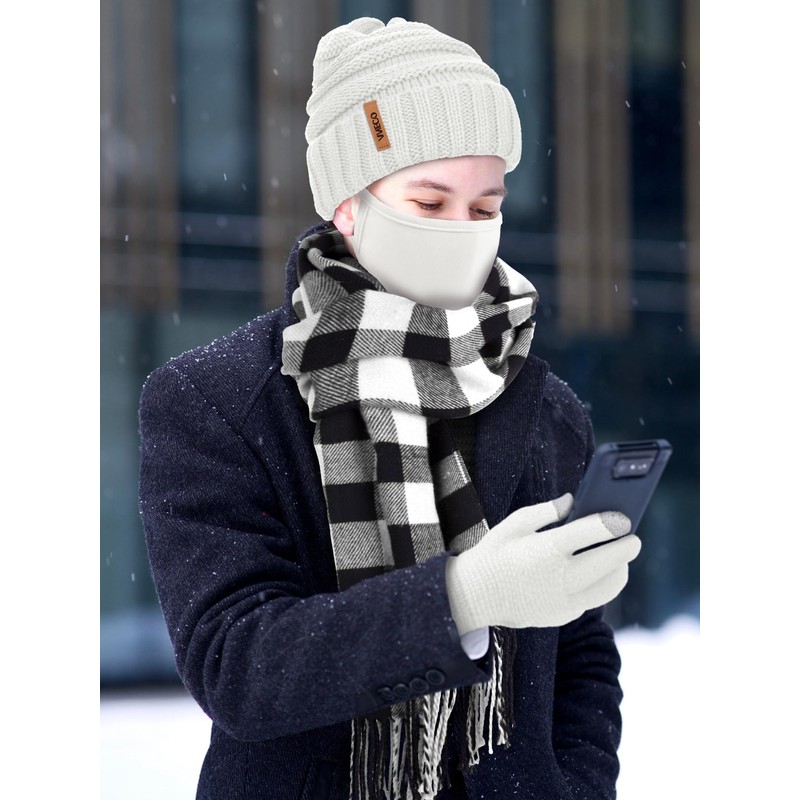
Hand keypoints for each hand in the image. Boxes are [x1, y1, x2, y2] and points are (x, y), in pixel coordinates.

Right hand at [445, 494, 640, 632]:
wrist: (474, 597)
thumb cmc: (494, 554)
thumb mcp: (514, 524)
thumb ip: (546, 511)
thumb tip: (572, 501)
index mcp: (548, 548)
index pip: (595, 532)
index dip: (614, 523)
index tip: (624, 519)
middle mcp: (560, 576)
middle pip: (611, 561)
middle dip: (627, 547)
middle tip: (633, 539)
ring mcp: (564, 599)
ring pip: (609, 586)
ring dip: (620, 570)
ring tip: (619, 559)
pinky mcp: (564, 615)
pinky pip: (593, 599)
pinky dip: (600, 585)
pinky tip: (596, 573)